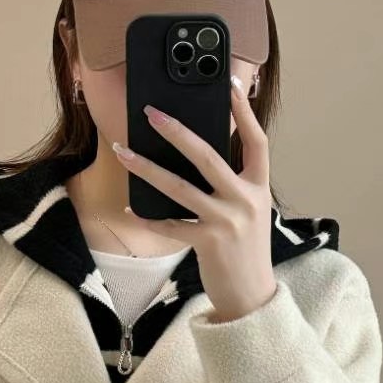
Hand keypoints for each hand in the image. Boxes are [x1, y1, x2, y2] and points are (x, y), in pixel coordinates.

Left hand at [113, 76, 276, 321]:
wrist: (253, 296)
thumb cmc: (246, 251)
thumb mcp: (250, 211)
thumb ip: (234, 184)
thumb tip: (201, 153)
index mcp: (260, 187)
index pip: (256, 140)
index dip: (245, 111)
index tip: (231, 85)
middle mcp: (245, 199)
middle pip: (208, 155)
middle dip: (176, 131)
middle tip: (150, 113)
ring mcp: (227, 221)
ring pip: (178, 187)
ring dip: (146, 168)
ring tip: (122, 152)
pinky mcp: (208, 242)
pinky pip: (169, 224)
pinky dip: (147, 216)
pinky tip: (130, 207)